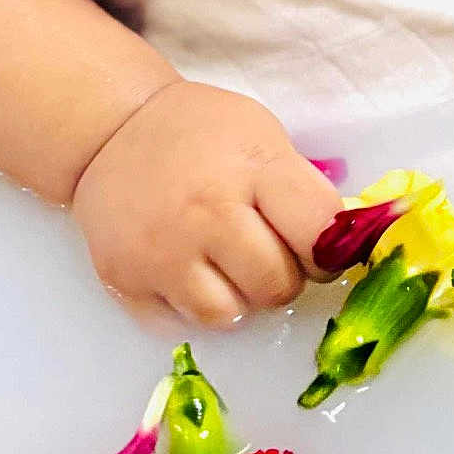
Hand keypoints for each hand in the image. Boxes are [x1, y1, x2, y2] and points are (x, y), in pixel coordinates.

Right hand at [71, 77, 343, 326]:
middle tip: (266, 251)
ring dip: (237, 297)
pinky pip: (181, 324)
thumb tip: (340, 247)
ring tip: (225, 262)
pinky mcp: (126, 280)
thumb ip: (299, 189)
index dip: (329, 249)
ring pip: (230, 316)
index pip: (319, 234)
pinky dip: (192, 306)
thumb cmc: (202, 133)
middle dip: (283, 276)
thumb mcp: (262, 136)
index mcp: (253, 168)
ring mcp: (163, 251)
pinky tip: (187, 269)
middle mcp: (208, 212)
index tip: (319, 247)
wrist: (113, 129)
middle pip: (277, 286)